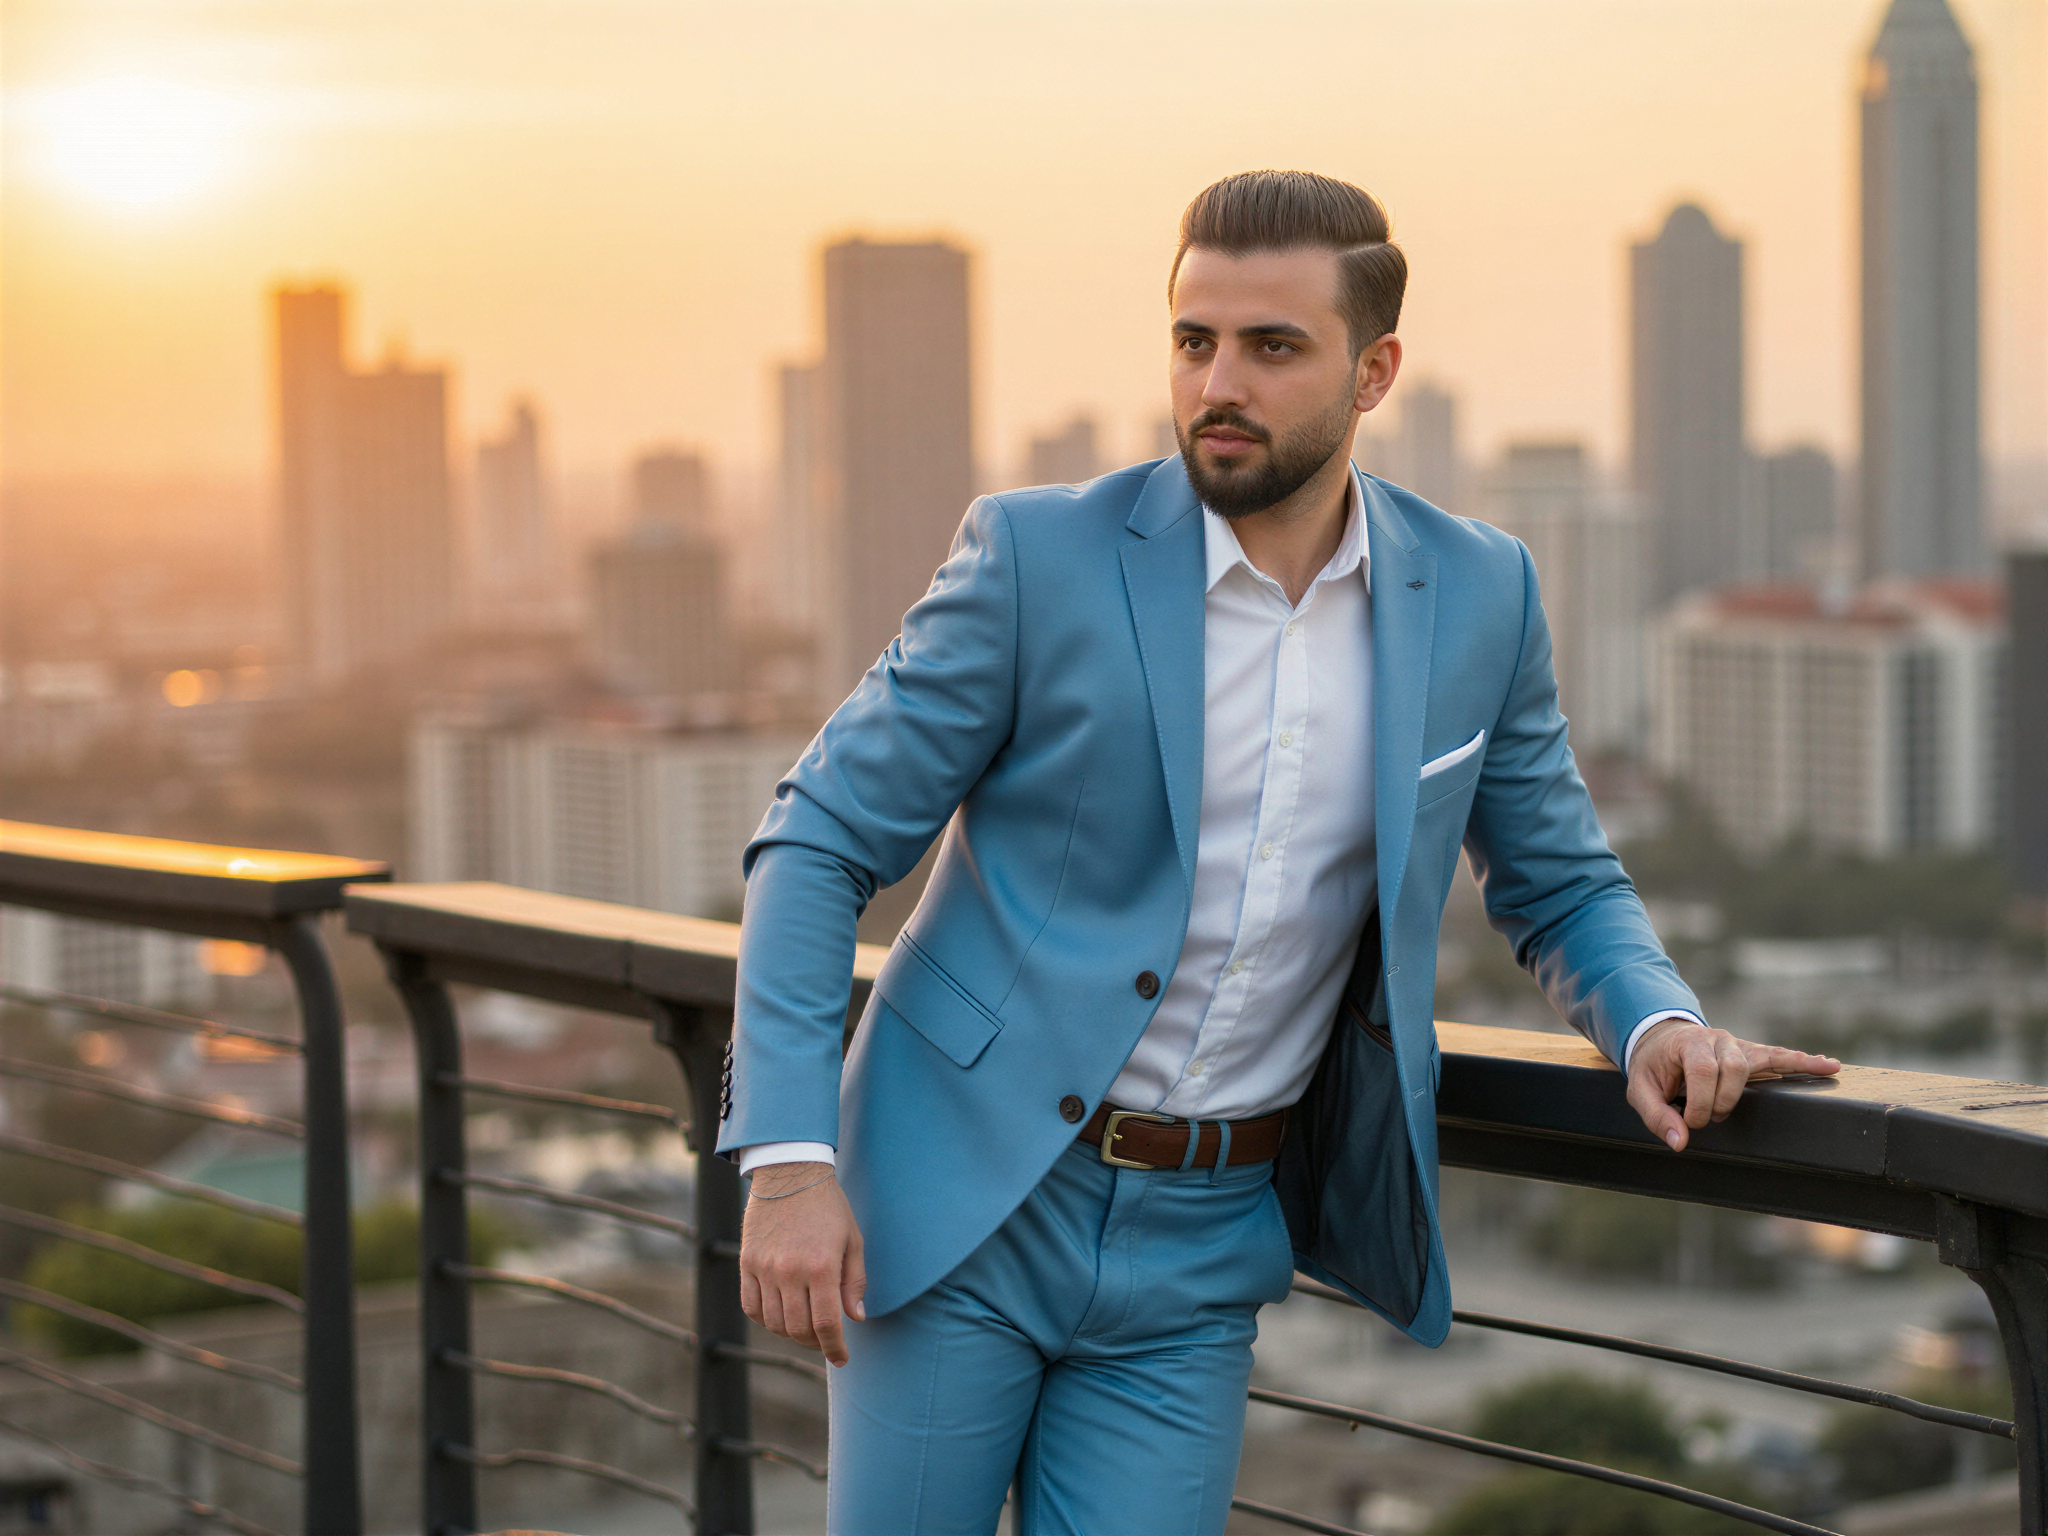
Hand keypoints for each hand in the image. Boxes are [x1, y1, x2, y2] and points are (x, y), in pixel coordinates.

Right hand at [739, 1162, 865, 1366]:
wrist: (791, 1172)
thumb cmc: (828, 1206)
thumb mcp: (853, 1240)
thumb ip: (854, 1282)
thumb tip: (855, 1318)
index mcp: (821, 1266)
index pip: (827, 1324)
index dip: (835, 1348)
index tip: (841, 1358)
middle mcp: (790, 1271)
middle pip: (798, 1329)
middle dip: (815, 1344)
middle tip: (825, 1342)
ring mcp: (764, 1268)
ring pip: (773, 1323)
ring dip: (791, 1334)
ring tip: (805, 1327)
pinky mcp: (747, 1262)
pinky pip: (751, 1306)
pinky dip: (765, 1319)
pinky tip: (781, 1314)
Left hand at [1626, 1020, 1839, 1152]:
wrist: (1659, 1040)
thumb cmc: (1652, 1067)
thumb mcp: (1640, 1090)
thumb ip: (1656, 1116)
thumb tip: (1680, 1142)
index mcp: (1688, 1044)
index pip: (1703, 1072)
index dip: (1700, 1103)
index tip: (1691, 1122)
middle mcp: (1717, 1039)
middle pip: (1733, 1068)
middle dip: (1723, 1100)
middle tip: (1709, 1116)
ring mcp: (1737, 1044)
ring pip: (1760, 1062)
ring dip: (1755, 1088)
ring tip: (1775, 1092)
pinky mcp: (1750, 1053)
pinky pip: (1780, 1056)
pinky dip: (1804, 1061)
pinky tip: (1829, 1066)